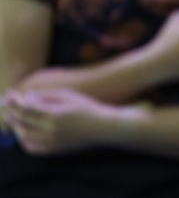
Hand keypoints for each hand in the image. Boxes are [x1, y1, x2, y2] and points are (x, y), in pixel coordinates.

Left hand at [1, 88, 116, 155]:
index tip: (9, 94)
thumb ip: (46, 96)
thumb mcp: (68, 95)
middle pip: (21, 121)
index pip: (25, 108)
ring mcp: (50, 143)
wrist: (102, 128)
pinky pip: (31, 147)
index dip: (14, 101)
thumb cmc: (87, 108)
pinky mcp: (53, 151)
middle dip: (11, 111)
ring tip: (13, 116)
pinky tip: (23, 131)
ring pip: (23, 135)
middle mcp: (49, 131)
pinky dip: (23, 140)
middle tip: (7, 104)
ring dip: (15, 125)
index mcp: (54, 115)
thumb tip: (27, 97)